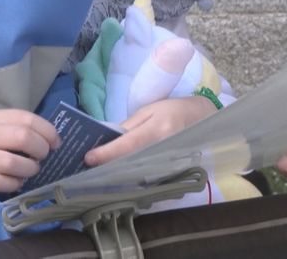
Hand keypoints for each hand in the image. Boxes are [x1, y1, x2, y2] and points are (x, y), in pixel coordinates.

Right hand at [0, 111, 58, 193]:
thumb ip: (12, 125)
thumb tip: (47, 137)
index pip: (26, 119)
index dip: (47, 130)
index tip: (55, 141)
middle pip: (23, 138)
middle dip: (41, 149)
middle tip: (43, 156)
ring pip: (15, 164)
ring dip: (30, 169)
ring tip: (30, 169)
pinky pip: (1, 183)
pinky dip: (15, 183)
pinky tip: (16, 181)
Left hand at [85, 96, 215, 166]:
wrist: (201, 119)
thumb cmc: (172, 110)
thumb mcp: (149, 110)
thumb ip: (129, 125)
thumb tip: (108, 138)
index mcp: (157, 130)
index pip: (128, 144)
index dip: (107, 153)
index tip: (89, 158)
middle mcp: (162, 149)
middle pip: (129, 162)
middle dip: (107, 165)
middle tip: (86, 167)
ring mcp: (168, 163)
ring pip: (136, 172)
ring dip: (116, 172)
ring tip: (96, 171)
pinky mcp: (169, 171)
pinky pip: (145, 176)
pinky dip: (129, 175)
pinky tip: (116, 174)